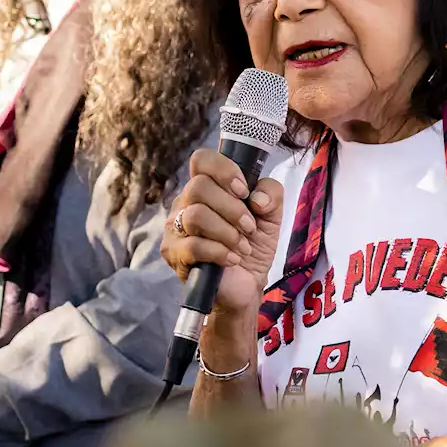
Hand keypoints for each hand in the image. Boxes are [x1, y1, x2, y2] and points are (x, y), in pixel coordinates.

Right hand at [160, 148, 283, 314]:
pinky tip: (233, 259)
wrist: (245, 286)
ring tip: (243, 247)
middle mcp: (186, 203)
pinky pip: (193, 245)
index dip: (224, 170)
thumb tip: (257, 197)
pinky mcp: (174, 254)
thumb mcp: (272, 216)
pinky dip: (220, 252)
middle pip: (199, 187)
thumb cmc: (253, 245)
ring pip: (195, 216)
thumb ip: (271, 194)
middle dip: (232, 208)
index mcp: (207, 187)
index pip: (202, 159)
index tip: (244, 191)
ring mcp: (175, 228)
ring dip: (227, 232)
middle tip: (249, 227)